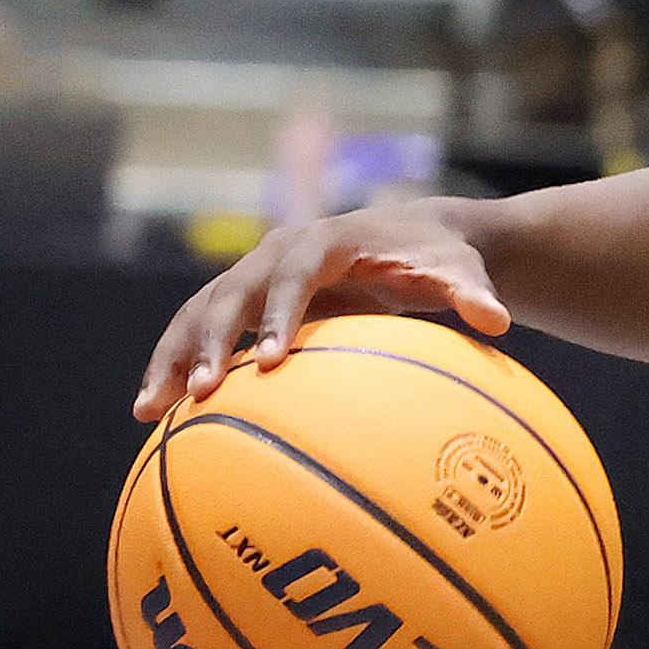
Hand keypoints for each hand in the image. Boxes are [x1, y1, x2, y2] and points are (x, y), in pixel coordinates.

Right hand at [136, 202, 507, 419]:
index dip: (279, 313)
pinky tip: (156, 413)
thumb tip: (499, 320)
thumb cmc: (440, 257)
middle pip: (231, 292)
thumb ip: (473, 291)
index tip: (273, 359)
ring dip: (174, 356)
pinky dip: (178, 364)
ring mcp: (255, 273)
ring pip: (200, 311)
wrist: (417, 235)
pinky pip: (203, 329)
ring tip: (149, 409)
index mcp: (326, 242)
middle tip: (203, 391)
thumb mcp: (460, 270)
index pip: (294, 274)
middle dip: (213, 340)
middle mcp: (279, 252)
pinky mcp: (247, 298)